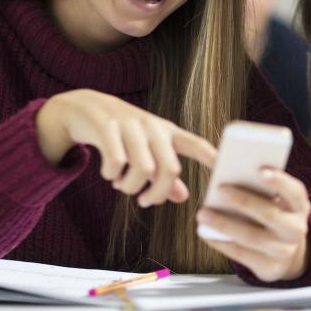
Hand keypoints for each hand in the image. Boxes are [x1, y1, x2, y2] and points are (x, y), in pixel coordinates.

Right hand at [35, 89, 215, 205]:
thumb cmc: (122, 135)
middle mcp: (153, 127)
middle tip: (144, 201)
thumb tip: (184, 198)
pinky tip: (108, 174)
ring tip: (121, 185)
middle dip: (157, 194)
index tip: (228, 172)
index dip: (213, 159)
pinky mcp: (107, 126)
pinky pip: (116, 162)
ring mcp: (131, 125)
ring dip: (130, 187)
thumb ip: (163, 175)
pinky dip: (112, 176)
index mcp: (167, 132)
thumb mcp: (146, 151)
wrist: (83, 108)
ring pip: (143, 169)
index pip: (197, 145)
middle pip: (170, 169)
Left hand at [196, 168, 310, 282]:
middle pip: (270, 214)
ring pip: (253, 237)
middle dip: (244, 201)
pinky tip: (206, 233)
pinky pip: (242, 255)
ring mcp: (284, 251)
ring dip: (225, 224)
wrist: (286, 253)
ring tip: (203, 214)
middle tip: (220, 189)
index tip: (260, 170)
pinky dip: (222, 243)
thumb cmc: (273, 216)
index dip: (279, 181)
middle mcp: (296, 228)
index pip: (294, 191)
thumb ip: (259, 188)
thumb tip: (228, 173)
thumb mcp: (275, 201)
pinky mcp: (270, 268)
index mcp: (299, 206)